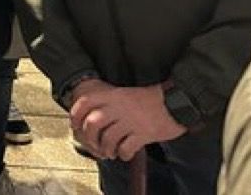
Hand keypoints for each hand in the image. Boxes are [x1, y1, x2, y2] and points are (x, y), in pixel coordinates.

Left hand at [70, 82, 184, 161]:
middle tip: (95, 145)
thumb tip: (92, 118)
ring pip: (107, 138)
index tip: (75, 126)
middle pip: (92, 123)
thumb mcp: (125, 95)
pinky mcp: (144, 133)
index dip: (75, 115)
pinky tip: (125, 154)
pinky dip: (123, 154)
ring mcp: (131, 120)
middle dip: (90, 138)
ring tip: (111, 152)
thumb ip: (109, 103)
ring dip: (106, 149)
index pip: (85, 102)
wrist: (176, 102)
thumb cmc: (150, 100)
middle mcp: (119, 107)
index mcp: (113, 95)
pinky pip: (126, 148)